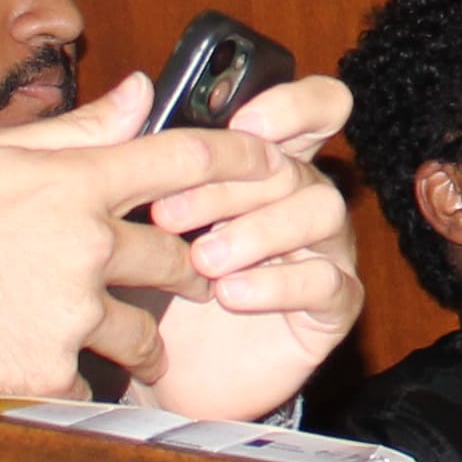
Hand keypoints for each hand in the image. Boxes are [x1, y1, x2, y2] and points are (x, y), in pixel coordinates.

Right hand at [0, 72, 283, 400]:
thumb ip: (74, 129)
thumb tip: (142, 94)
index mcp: (72, 183)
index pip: (185, 161)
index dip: (240, 159)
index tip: (273, 162)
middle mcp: (84, 247)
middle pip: (173, 257)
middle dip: (182, 269)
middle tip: (182, 277)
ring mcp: (69, 315)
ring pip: (142, 332)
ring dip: (141, 339)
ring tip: (121, 343)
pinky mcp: (47, 375)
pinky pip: (90, 383)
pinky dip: (75, 381)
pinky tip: (41, 371)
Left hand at [135, 73, 365, 424]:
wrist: (161, 374)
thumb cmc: (153, 284)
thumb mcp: (132, 216)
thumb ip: (134, 151)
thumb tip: (137, 87)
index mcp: (267, 165)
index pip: (315, 109)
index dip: (293, 105)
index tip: (245, 122)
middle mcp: (303, 199)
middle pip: (298, 165)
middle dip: (232, 183)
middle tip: (168, 213)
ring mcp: (323, 252)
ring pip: (321, 212)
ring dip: (258, 230)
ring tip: (201, 261)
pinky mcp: (329, 308)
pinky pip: (326, 282)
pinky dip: (278, 284)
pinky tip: (230, 294)